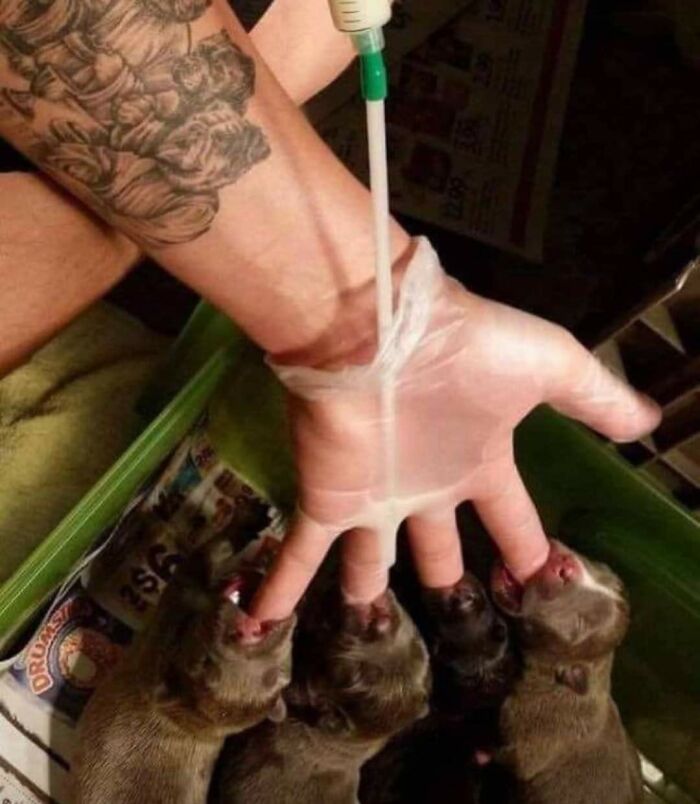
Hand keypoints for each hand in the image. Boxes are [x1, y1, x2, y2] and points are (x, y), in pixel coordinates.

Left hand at [249, 238, 660, 620]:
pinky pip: (300, 555)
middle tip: (450, 613)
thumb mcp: (553, 370)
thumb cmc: (470, 352)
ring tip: (361, 628)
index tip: (538, 583)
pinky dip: (280, 590)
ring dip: (362, 593)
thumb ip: (595, 400)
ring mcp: (374, 498)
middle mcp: (426, 488)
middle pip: (437, 549)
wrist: (387, 328)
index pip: (511, 522)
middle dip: (443, 579)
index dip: (526, 553)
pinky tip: (260, 624)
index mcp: (478, 465)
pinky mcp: (328, 499)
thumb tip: (648, 423)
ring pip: (368, 562)